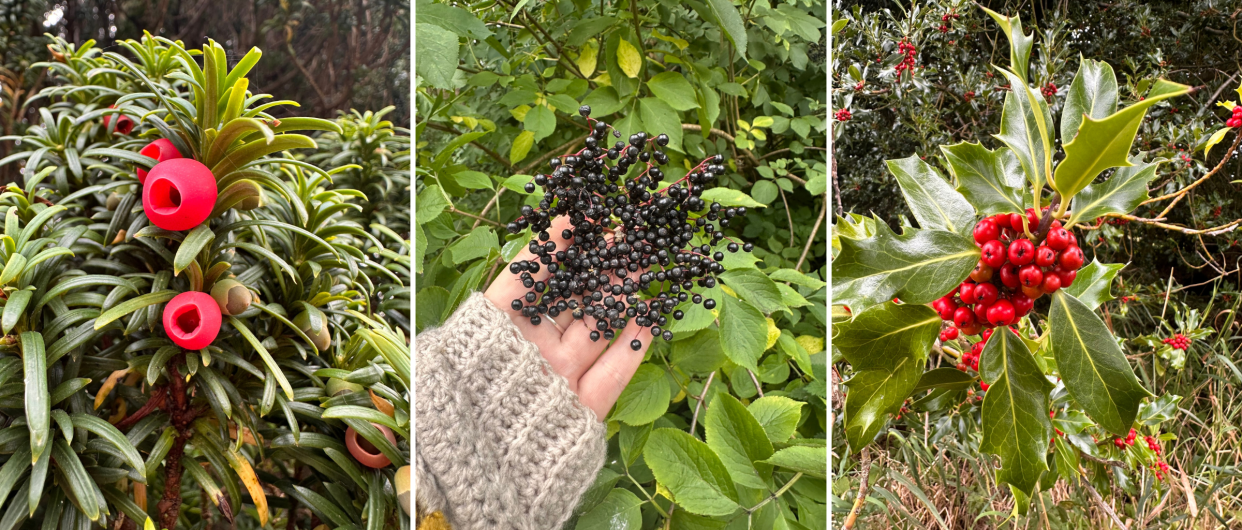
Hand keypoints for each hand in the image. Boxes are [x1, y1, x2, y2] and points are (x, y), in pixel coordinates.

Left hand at [484, 216, 651, 420]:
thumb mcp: (495, 309)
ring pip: (599, 329)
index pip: (544, 277)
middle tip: (633, 235)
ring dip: (626, 296)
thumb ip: (530, 265)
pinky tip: (653, 312)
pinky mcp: (584, 407)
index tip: (596, 219)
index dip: (569, 247)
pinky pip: (614, 371)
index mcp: (507, 325)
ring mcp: (561, 378)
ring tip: (649, 263)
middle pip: (576, 301)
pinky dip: (634, 342)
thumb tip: (562, 219)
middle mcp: (535, 350)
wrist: (479, 454)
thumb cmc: (473, 375)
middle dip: (606, 267)